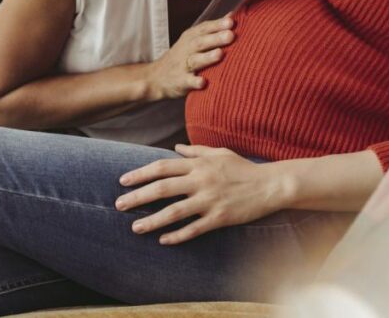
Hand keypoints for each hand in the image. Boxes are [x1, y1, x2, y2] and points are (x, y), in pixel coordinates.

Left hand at [115, 144, 283, 244]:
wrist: (270, 185)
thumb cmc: (243, 168)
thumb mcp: (219, 153)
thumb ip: (195, 151)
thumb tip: (175, 147)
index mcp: (198, 165)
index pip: (162, 167)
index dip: (140, 174)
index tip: (123, 181)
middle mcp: (201, 181)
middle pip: (162, 188)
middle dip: (137, 197)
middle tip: (119, 204)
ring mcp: (210, 200)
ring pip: (174, 212)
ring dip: (152, 221)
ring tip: (135, 228)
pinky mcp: (220, 218)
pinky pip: (194, 229)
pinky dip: (177, 236)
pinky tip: (163, 240)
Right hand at [143, 16, 233, 99]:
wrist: (156, 77)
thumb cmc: (182, 56)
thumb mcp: (193, 39)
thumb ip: (212, 29)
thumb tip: (232, 16)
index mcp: (191, 37)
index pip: (204, 28)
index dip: (217, 25)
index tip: (231, 22)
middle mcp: (187, 49)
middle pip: (201, 42)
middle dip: (216, 38)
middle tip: (230, 35)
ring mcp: (183, 65)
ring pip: (195, 60)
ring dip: (208, 57)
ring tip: (220, 54)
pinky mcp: (180, 81)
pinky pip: (188, 81)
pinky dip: (195, 82)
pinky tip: (203, 82)